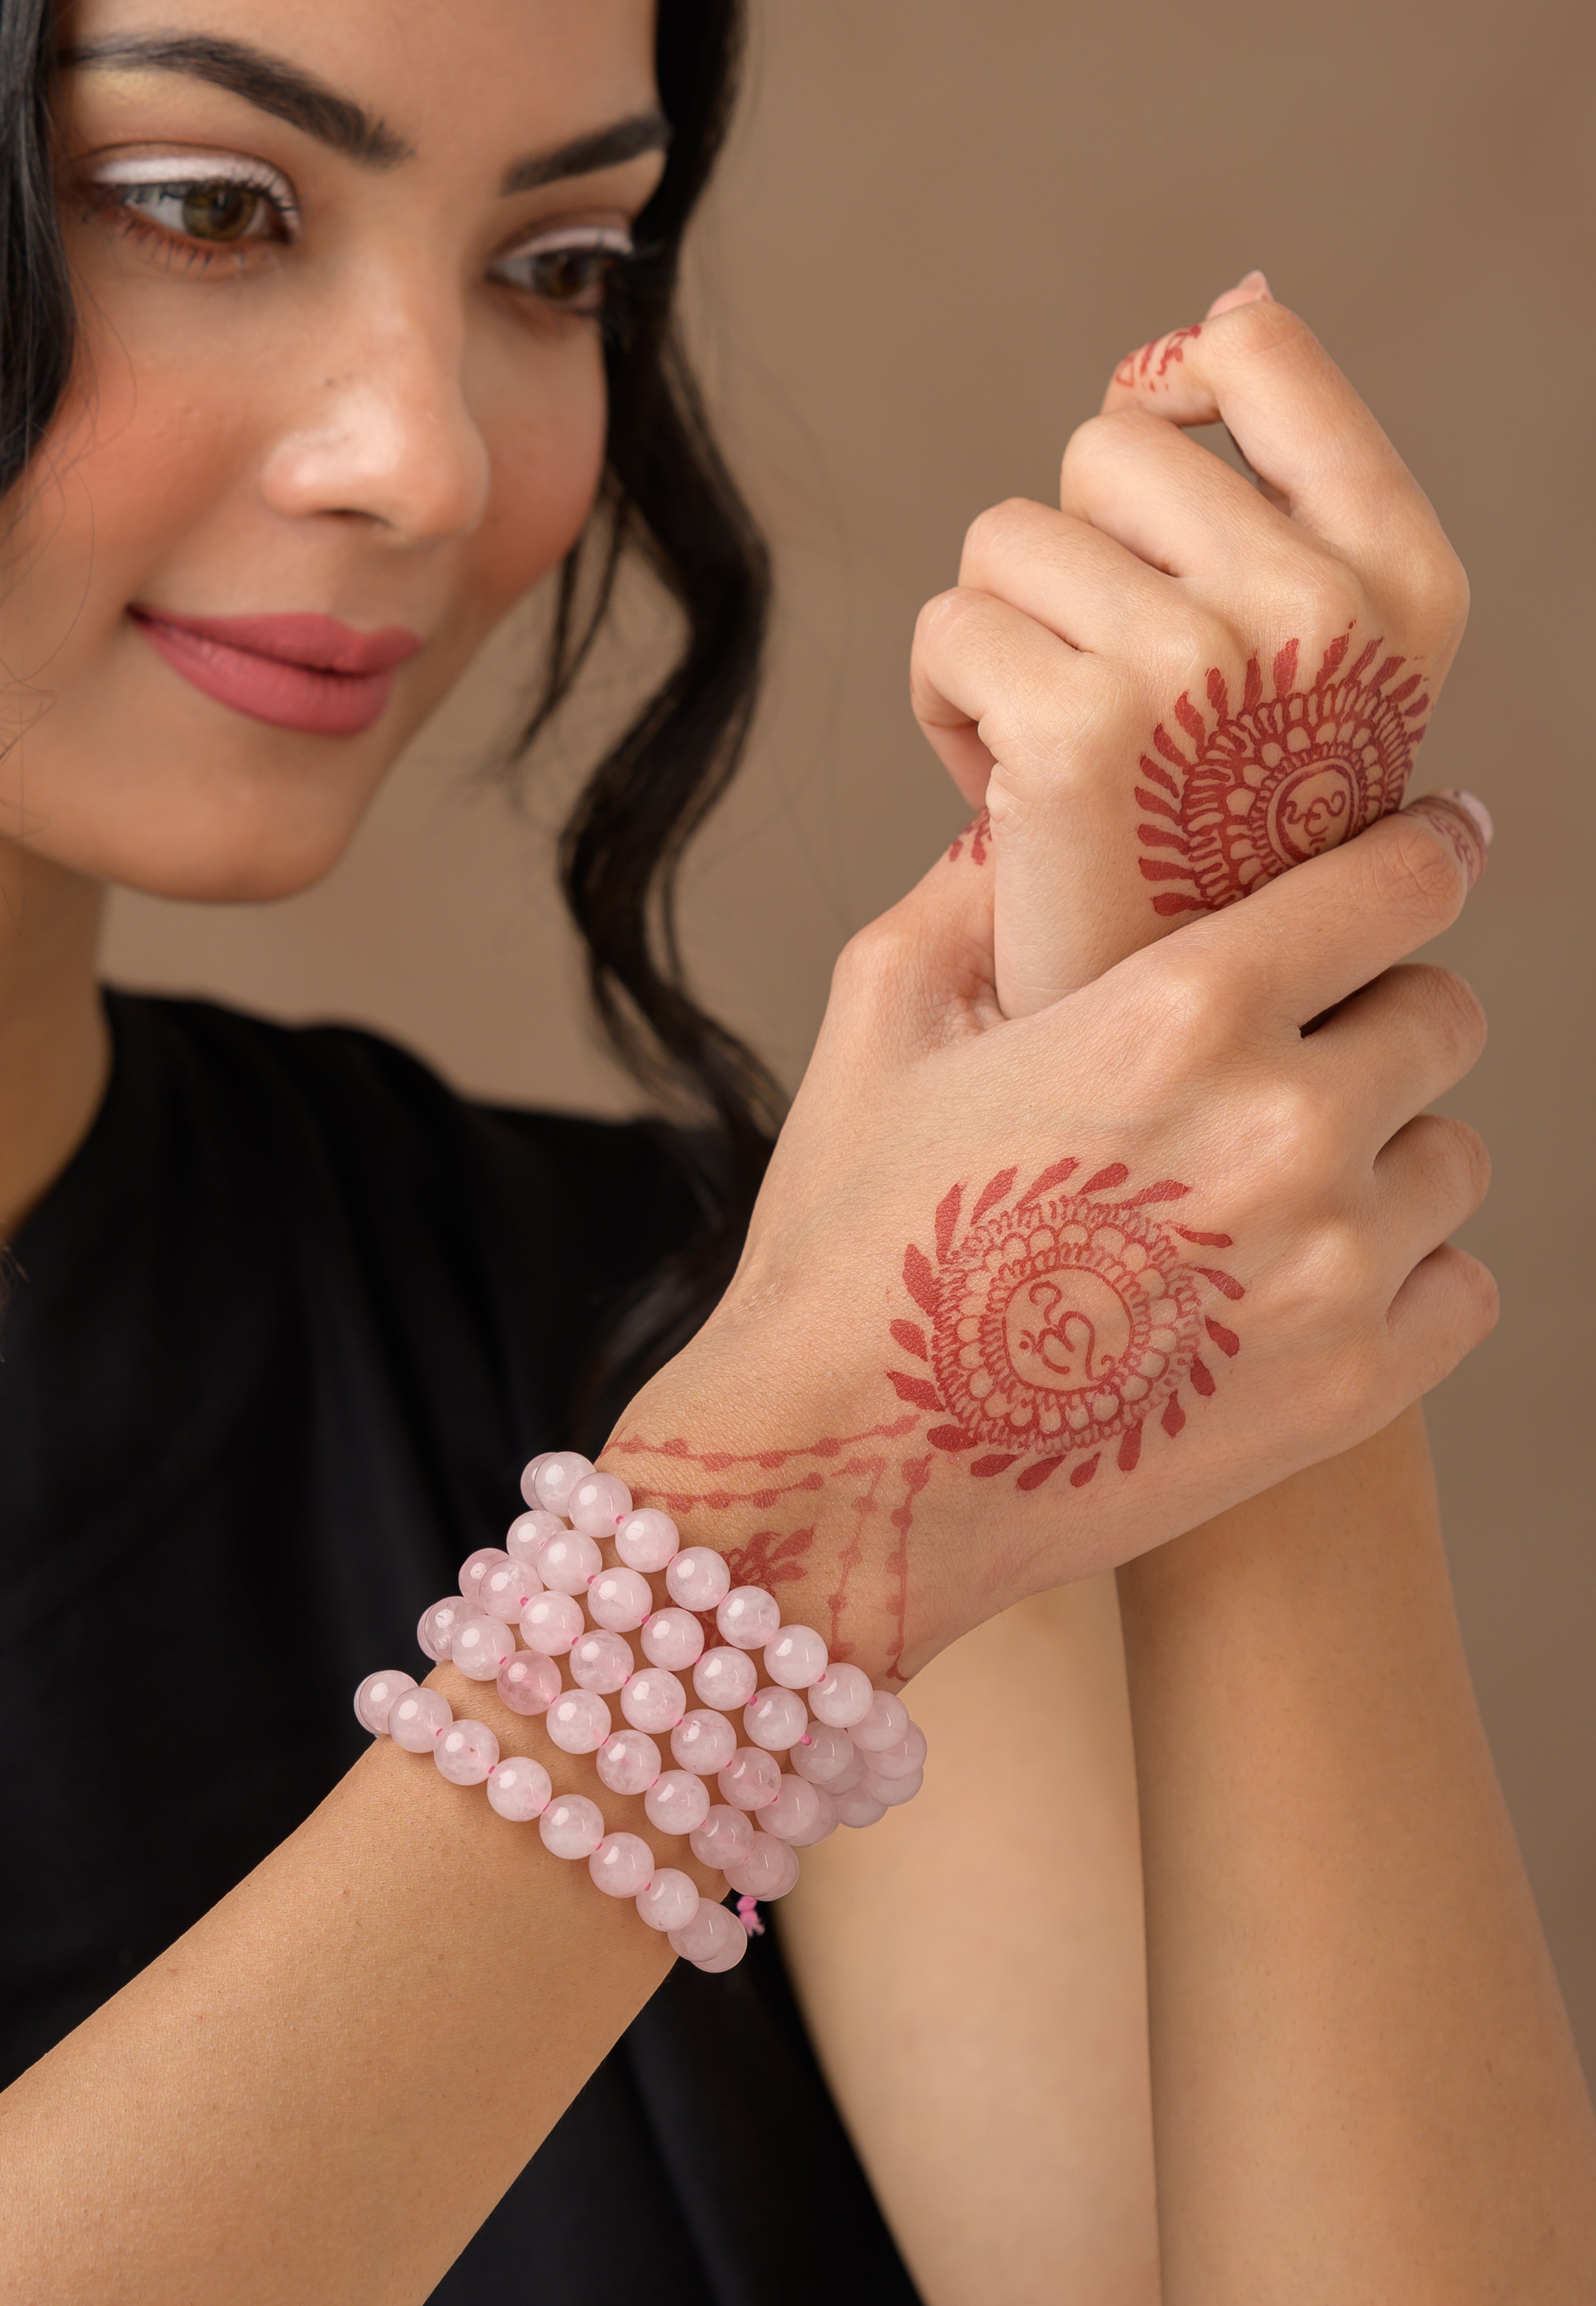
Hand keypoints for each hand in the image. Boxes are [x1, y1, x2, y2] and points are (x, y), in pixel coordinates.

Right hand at [607, 792, 1492, 1680]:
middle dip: (1379, 1020)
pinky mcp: (1354, 1389)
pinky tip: (1298, 1288)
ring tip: (1274, 1196)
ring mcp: (1332, 1268)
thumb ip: (976, 896)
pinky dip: (1404, 1283)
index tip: (1437, 845)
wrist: (844, 1479)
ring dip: (1387, 1159)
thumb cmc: (847, 1250)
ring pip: (1454, 1158)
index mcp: (1179, 1011)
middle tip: (1299, 1059)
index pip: (1401, 881)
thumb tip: (1036, 826)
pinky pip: (1461, 1291)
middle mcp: (1281, 1126)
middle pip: (1444, 1017)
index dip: (1427, 848)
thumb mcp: (881, 1028)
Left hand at [910, 278, 1475, 1013]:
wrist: (1171, 1034)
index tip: (1160, 527)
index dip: (1173, 411)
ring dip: (1007, 637)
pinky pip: (946, 628)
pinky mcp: (1081, 729)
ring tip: (1067, 755)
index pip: (1258, 357)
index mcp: (1402, 579)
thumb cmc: (1219, 835)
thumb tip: (1238, 305)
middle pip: (1105, 445)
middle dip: (1078, 561)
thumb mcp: (1297, 652)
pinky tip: (1011, 797)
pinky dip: (948, 709)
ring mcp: (1205, 665)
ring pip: (1006, 536)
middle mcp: (1320, 609)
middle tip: (1122, 703)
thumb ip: (1279, 488)